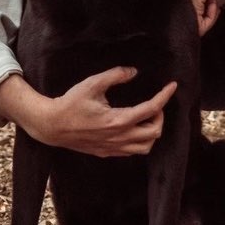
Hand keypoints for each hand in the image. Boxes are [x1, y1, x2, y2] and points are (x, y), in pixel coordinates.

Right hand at [0, 68, 176, 157]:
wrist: (52, 126)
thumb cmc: (71, 103)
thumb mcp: (92, 84)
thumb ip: (115, 75)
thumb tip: (133, 71)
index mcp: (118, 120)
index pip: (151, 109)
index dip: (165, 96)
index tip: (172, 86)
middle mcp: (119, 137)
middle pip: (155, 133)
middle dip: (160, 117)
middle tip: (155, 104)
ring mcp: (114, 148)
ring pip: (146, 147)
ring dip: (152, 132)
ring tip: (147, 118)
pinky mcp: (107, 153)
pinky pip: (132, 152)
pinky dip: (140, 141)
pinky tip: (134, 129)